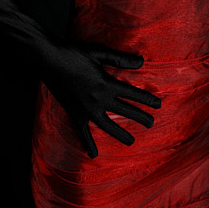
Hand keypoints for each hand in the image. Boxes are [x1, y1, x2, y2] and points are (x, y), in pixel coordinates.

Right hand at [42, 42, 161, 159]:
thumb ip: (121, 59)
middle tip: (152, 123)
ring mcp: (86, 110)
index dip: (147, 100)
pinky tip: (93, 154)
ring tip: (131, 142)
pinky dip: (88, 144)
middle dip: (140, 117)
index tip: (158, 105)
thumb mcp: (100, 53)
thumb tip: (141, 61)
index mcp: (107, 84)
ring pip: (108, 126)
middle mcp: (99, 99)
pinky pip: (82, 133)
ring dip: (120, 134)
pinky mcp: (74, 114)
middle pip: (124, 111)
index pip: (133, 94)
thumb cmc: (75, 53)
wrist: (49, 60)